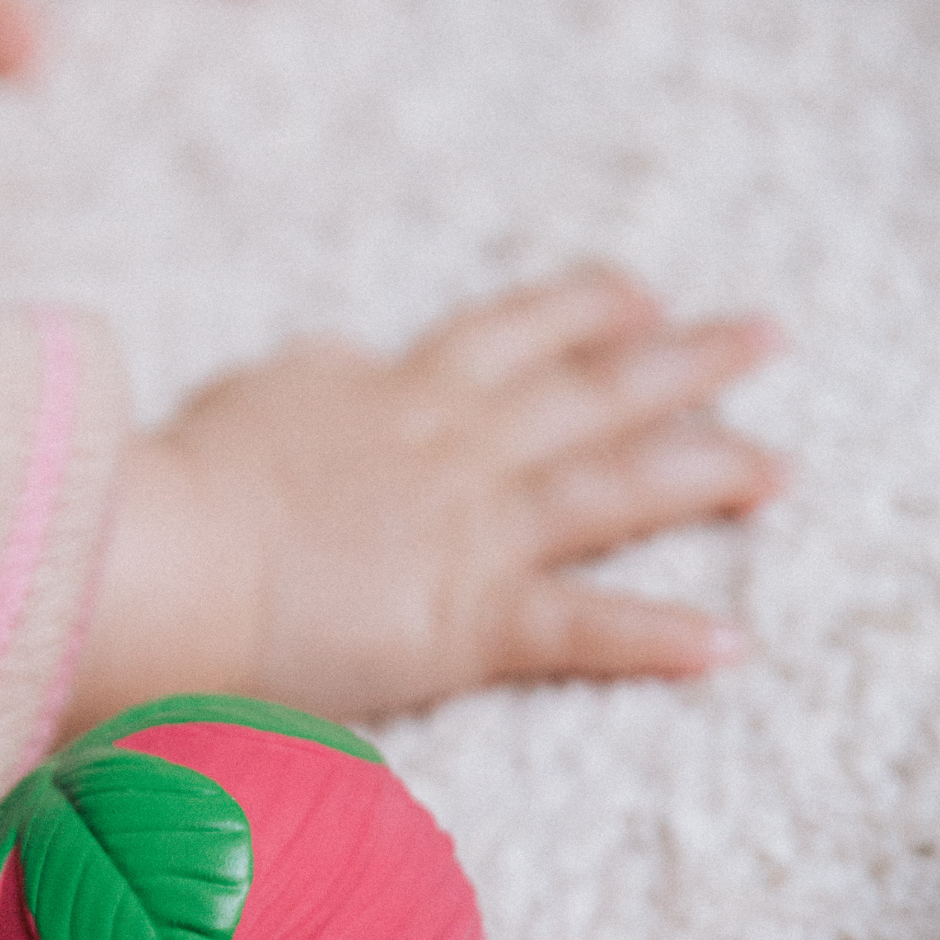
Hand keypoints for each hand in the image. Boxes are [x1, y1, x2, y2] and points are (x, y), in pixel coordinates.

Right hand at [64, 268, 786, 733]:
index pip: (507, 337)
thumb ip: (308, 385)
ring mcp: (471, 526)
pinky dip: (662, 635)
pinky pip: (586, 626)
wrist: (159, 555)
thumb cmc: (170, 493)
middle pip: (591, 388)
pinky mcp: (468, 617)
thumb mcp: (245, 402)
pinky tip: (731, 640)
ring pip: (615, 485)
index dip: (582, 313)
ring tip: (780, 467)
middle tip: (762, 337)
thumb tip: (338, 360)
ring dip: (707, 471)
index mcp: (391, 390)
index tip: (637, 299)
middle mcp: (452, 442)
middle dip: (686, 361)